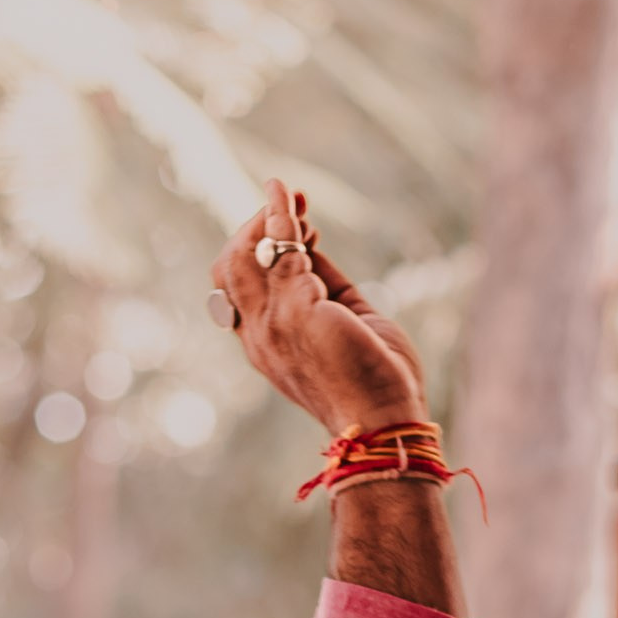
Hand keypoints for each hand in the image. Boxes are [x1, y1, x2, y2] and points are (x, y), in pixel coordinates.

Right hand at [211, 180, 426, 436]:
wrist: (387, 420)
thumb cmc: (375, 379)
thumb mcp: (344, 322)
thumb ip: (324, 286)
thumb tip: (310, 245)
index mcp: (265, 345)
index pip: (240, 287)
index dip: (260, 251)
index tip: (300, 229)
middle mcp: (257, 336)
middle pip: (230, 266)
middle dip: (257, 228)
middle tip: (295, 206)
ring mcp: (271, 324)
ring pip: (245, 253)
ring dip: (269, 217)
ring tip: (295, 198)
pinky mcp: (295, 310)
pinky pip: (279, 248)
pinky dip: (282, 215)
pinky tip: (292, 196)